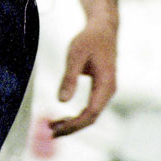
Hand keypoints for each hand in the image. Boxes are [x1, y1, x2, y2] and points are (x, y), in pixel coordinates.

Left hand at [48, 20, 116, 136]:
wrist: (103, 28)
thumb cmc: (90, 39)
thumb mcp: (76, 54)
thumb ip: (69, 77)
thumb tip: (62, 101)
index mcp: (106, 84)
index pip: (92, 112)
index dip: (75, 124)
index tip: (58, 128)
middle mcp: (109, 91)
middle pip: (92, 117)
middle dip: (73, 127)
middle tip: (52, 131)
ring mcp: (106, 91)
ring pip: (92, 114)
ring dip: (74, 123)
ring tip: (54, 126)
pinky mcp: (101, 88)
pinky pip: (91, 107)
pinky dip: (77, 115)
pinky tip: (64, 117)